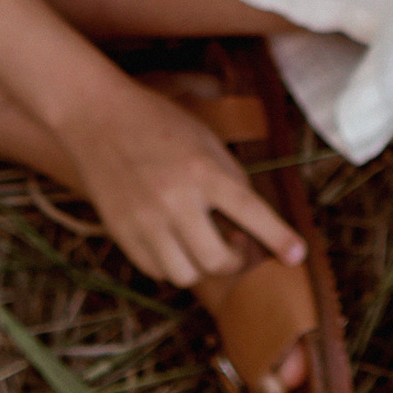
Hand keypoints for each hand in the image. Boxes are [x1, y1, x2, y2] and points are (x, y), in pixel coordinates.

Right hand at [76, 79, 304, 291]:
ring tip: (202, 246)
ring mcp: (145, 220)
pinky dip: (172, 265)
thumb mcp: (204, 139)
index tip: (297, 255)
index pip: (250, 211)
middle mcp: (175, 199)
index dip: (278, 237)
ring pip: (186, 274)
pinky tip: (173, 244)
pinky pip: (156, 270)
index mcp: (202, 170)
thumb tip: (250, 222)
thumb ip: (228, 178)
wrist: (96, 117)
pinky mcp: (121, 232)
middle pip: (217, 260)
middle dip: (235, 261)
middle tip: (237, 248)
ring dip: (202, 267)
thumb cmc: (157, 122)